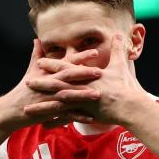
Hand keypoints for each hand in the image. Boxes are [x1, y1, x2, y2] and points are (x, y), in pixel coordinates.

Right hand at [0, 40, 97, 129]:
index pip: (66, 62)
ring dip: (82, 95)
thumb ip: (36, 55)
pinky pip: (65, 115)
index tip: (95, 52)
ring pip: (67, 95)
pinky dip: (77, 116)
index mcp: (47, 72)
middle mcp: (48, 83)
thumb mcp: (30, 72)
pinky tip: (91, 118)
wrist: (11, 110)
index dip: (80, 56)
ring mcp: (48, 98)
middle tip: (100, 71)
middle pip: (67, 76)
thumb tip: (37, 39)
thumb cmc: (23, 90)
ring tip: (98, 94)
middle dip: (84, 73)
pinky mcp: (48, 112)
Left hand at [24, 34, 146, 124]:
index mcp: (88, 76)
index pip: (66, 68)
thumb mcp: (121, 65)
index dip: (52, 64)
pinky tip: (44, 125)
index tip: (39, 61)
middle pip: (57, 84)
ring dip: (42, 105)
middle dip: (41, 83)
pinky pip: (67, 119)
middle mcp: (82, 87)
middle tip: (27, 82)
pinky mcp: (86, 114)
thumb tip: (118, 33)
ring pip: (57, 103)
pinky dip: (55, 122)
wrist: (132, 106)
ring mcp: (82, 101)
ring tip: (27, 108)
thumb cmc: (128, 87)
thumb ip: (117, 50)